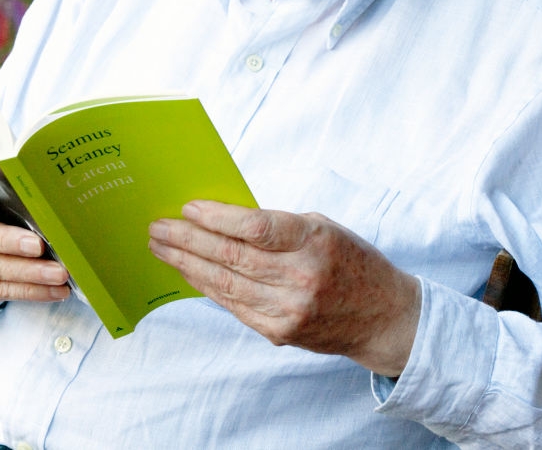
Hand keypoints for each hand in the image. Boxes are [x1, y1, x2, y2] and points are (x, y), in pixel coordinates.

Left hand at [148, 201, 420, 376]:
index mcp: (314, 241)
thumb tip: (221, 218)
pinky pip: (234, 305)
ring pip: (225, 284)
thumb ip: (278, 226)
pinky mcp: (280, 333)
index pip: (256, 227)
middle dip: (188, 240)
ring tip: (162, 247)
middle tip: (159, 227)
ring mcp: (289, 310)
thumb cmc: (349, 260)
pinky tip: (189, 272)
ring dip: (187, 264)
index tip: (189, 207)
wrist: (382, 316)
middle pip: (231, 257)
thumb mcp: (323, 228)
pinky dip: (207, 287)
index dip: (217, 217)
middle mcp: (301, 277)